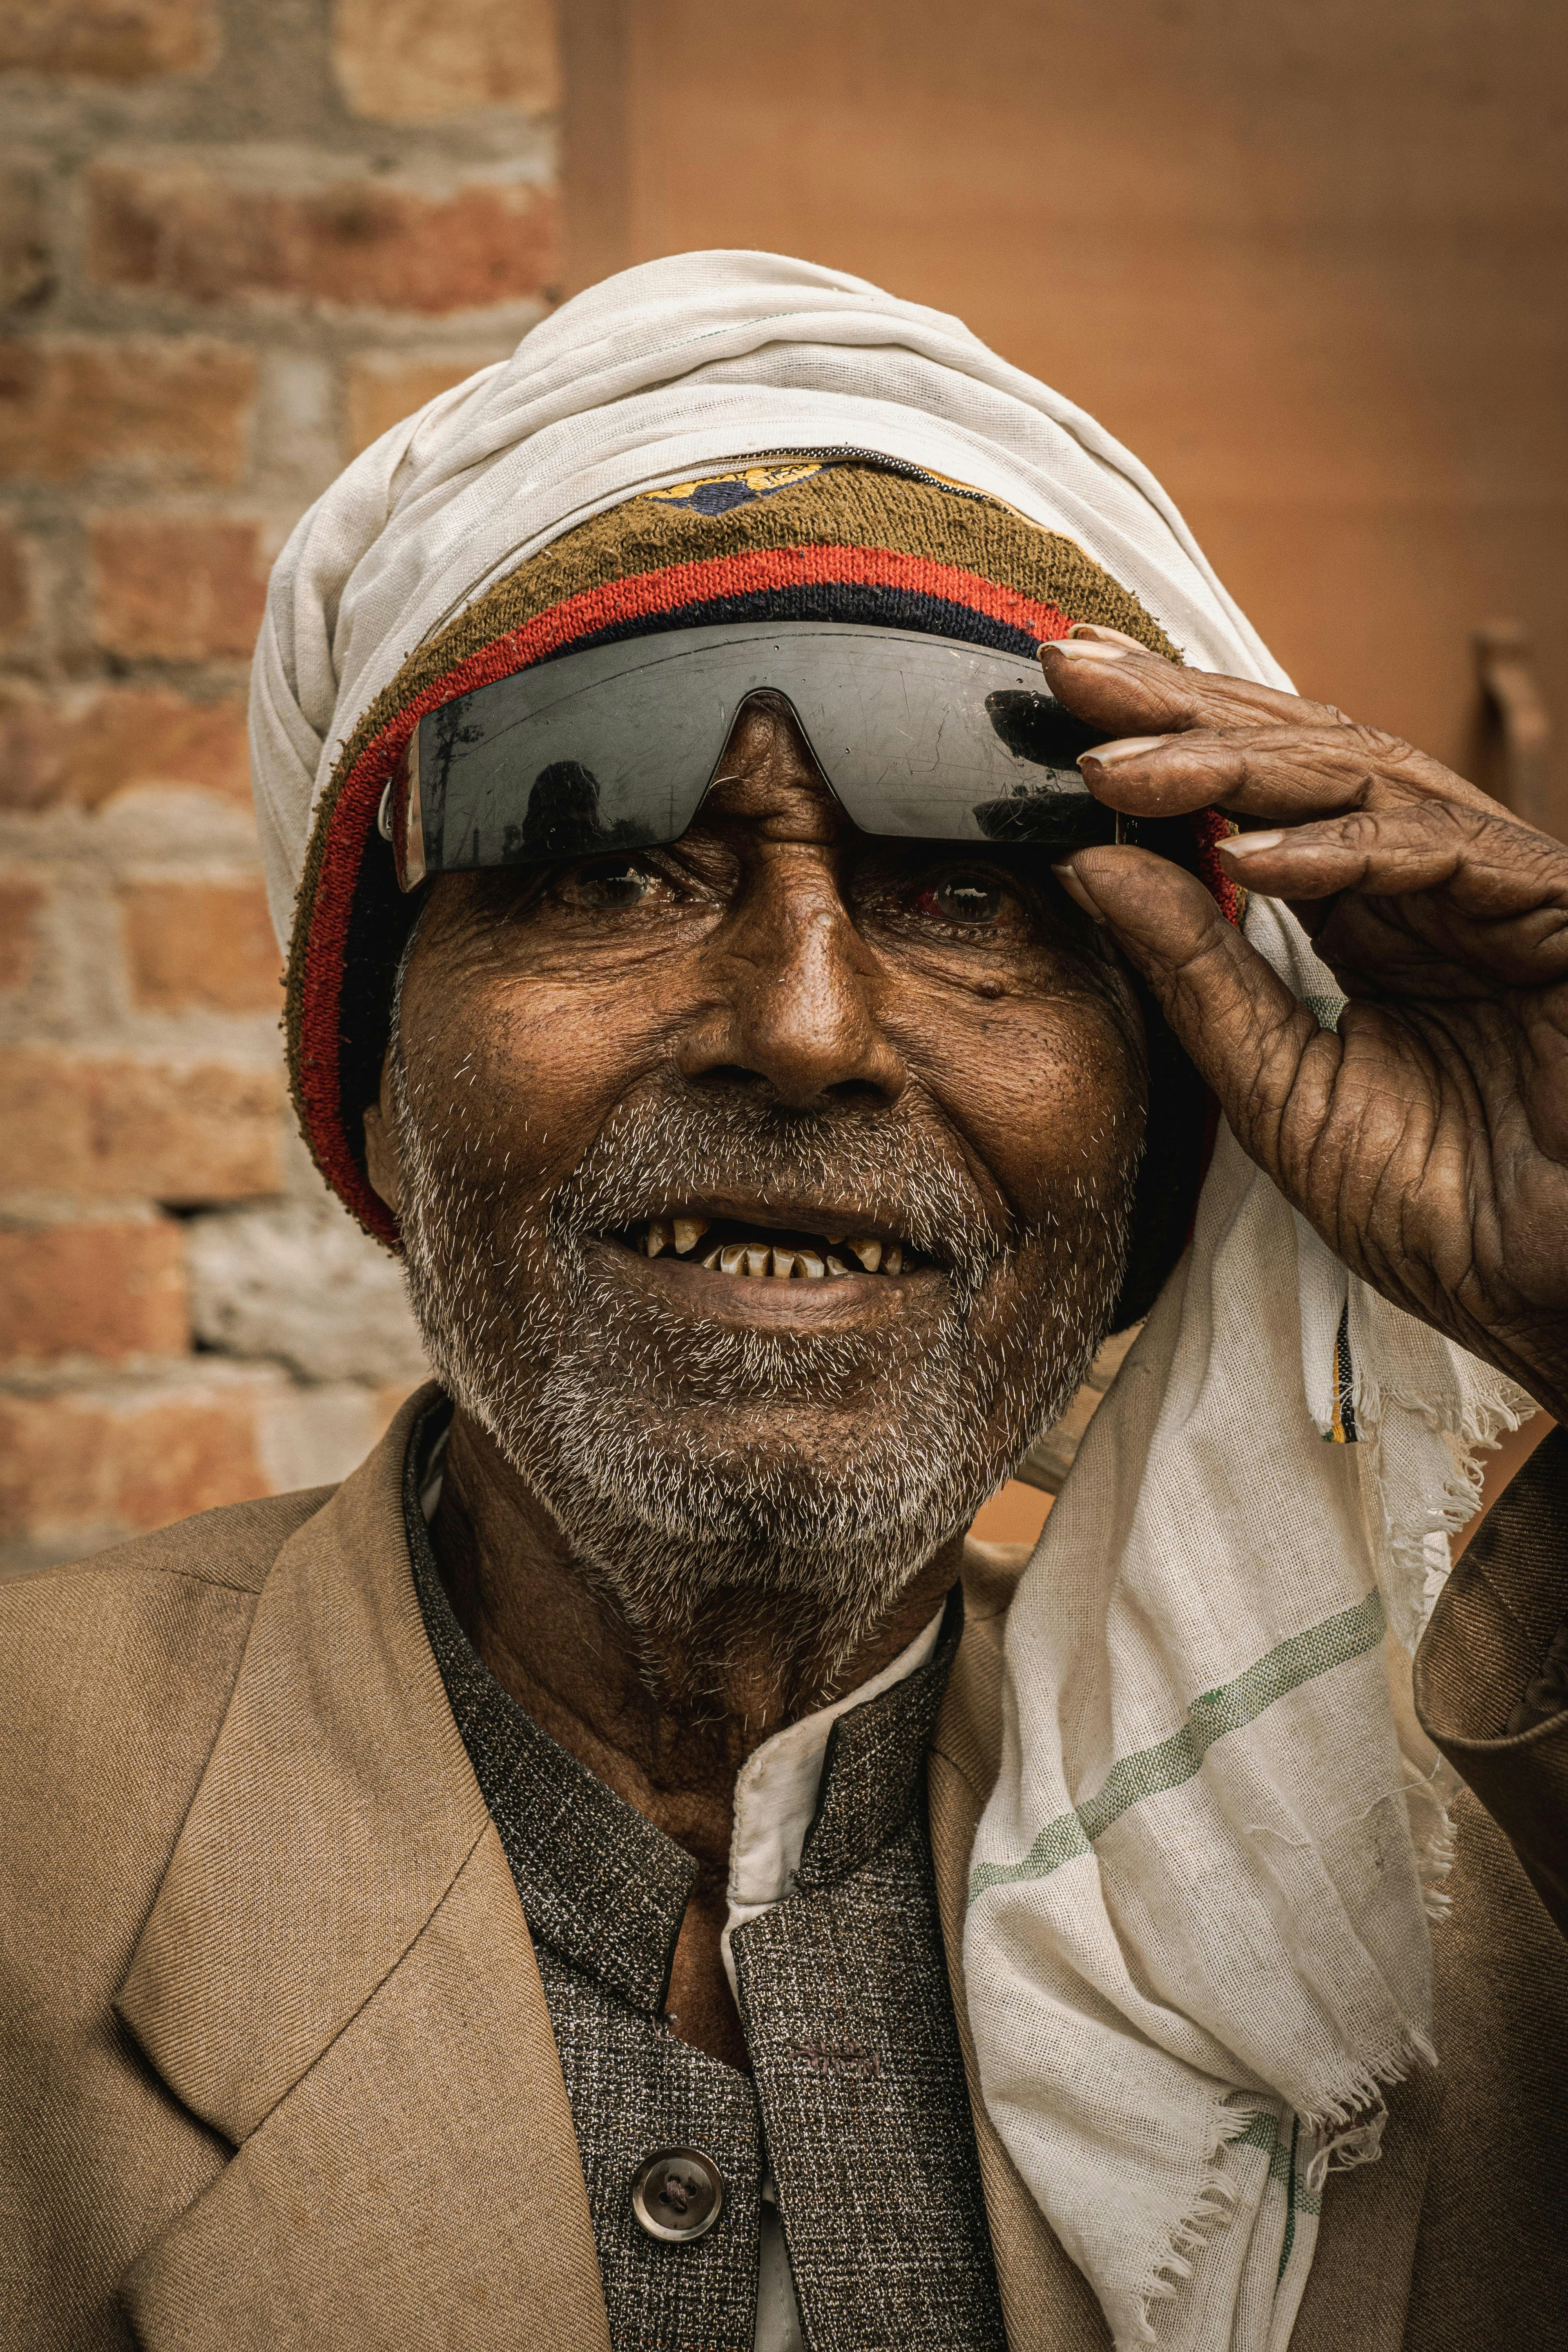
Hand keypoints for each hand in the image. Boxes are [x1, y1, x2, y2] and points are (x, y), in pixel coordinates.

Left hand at [1043, 627, 1567, 1422]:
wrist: (1551, 1288)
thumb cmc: (1439, 1206)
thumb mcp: (1277, 1086)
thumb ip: (1194, 974)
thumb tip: (1089, 863)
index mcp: (1369, 915)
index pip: (1253, 800)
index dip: (1158, 747)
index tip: (1053, 708)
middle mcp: (1429, 881)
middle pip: (1299, 754)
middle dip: (1180, 712)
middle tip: (1067, 671)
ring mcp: (1496, 886)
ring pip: (1362, 776)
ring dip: (1233, 763)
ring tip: (1121, 764)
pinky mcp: (1558, 912)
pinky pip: (1442, 853)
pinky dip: (1343, 847)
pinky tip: (1247, 851)